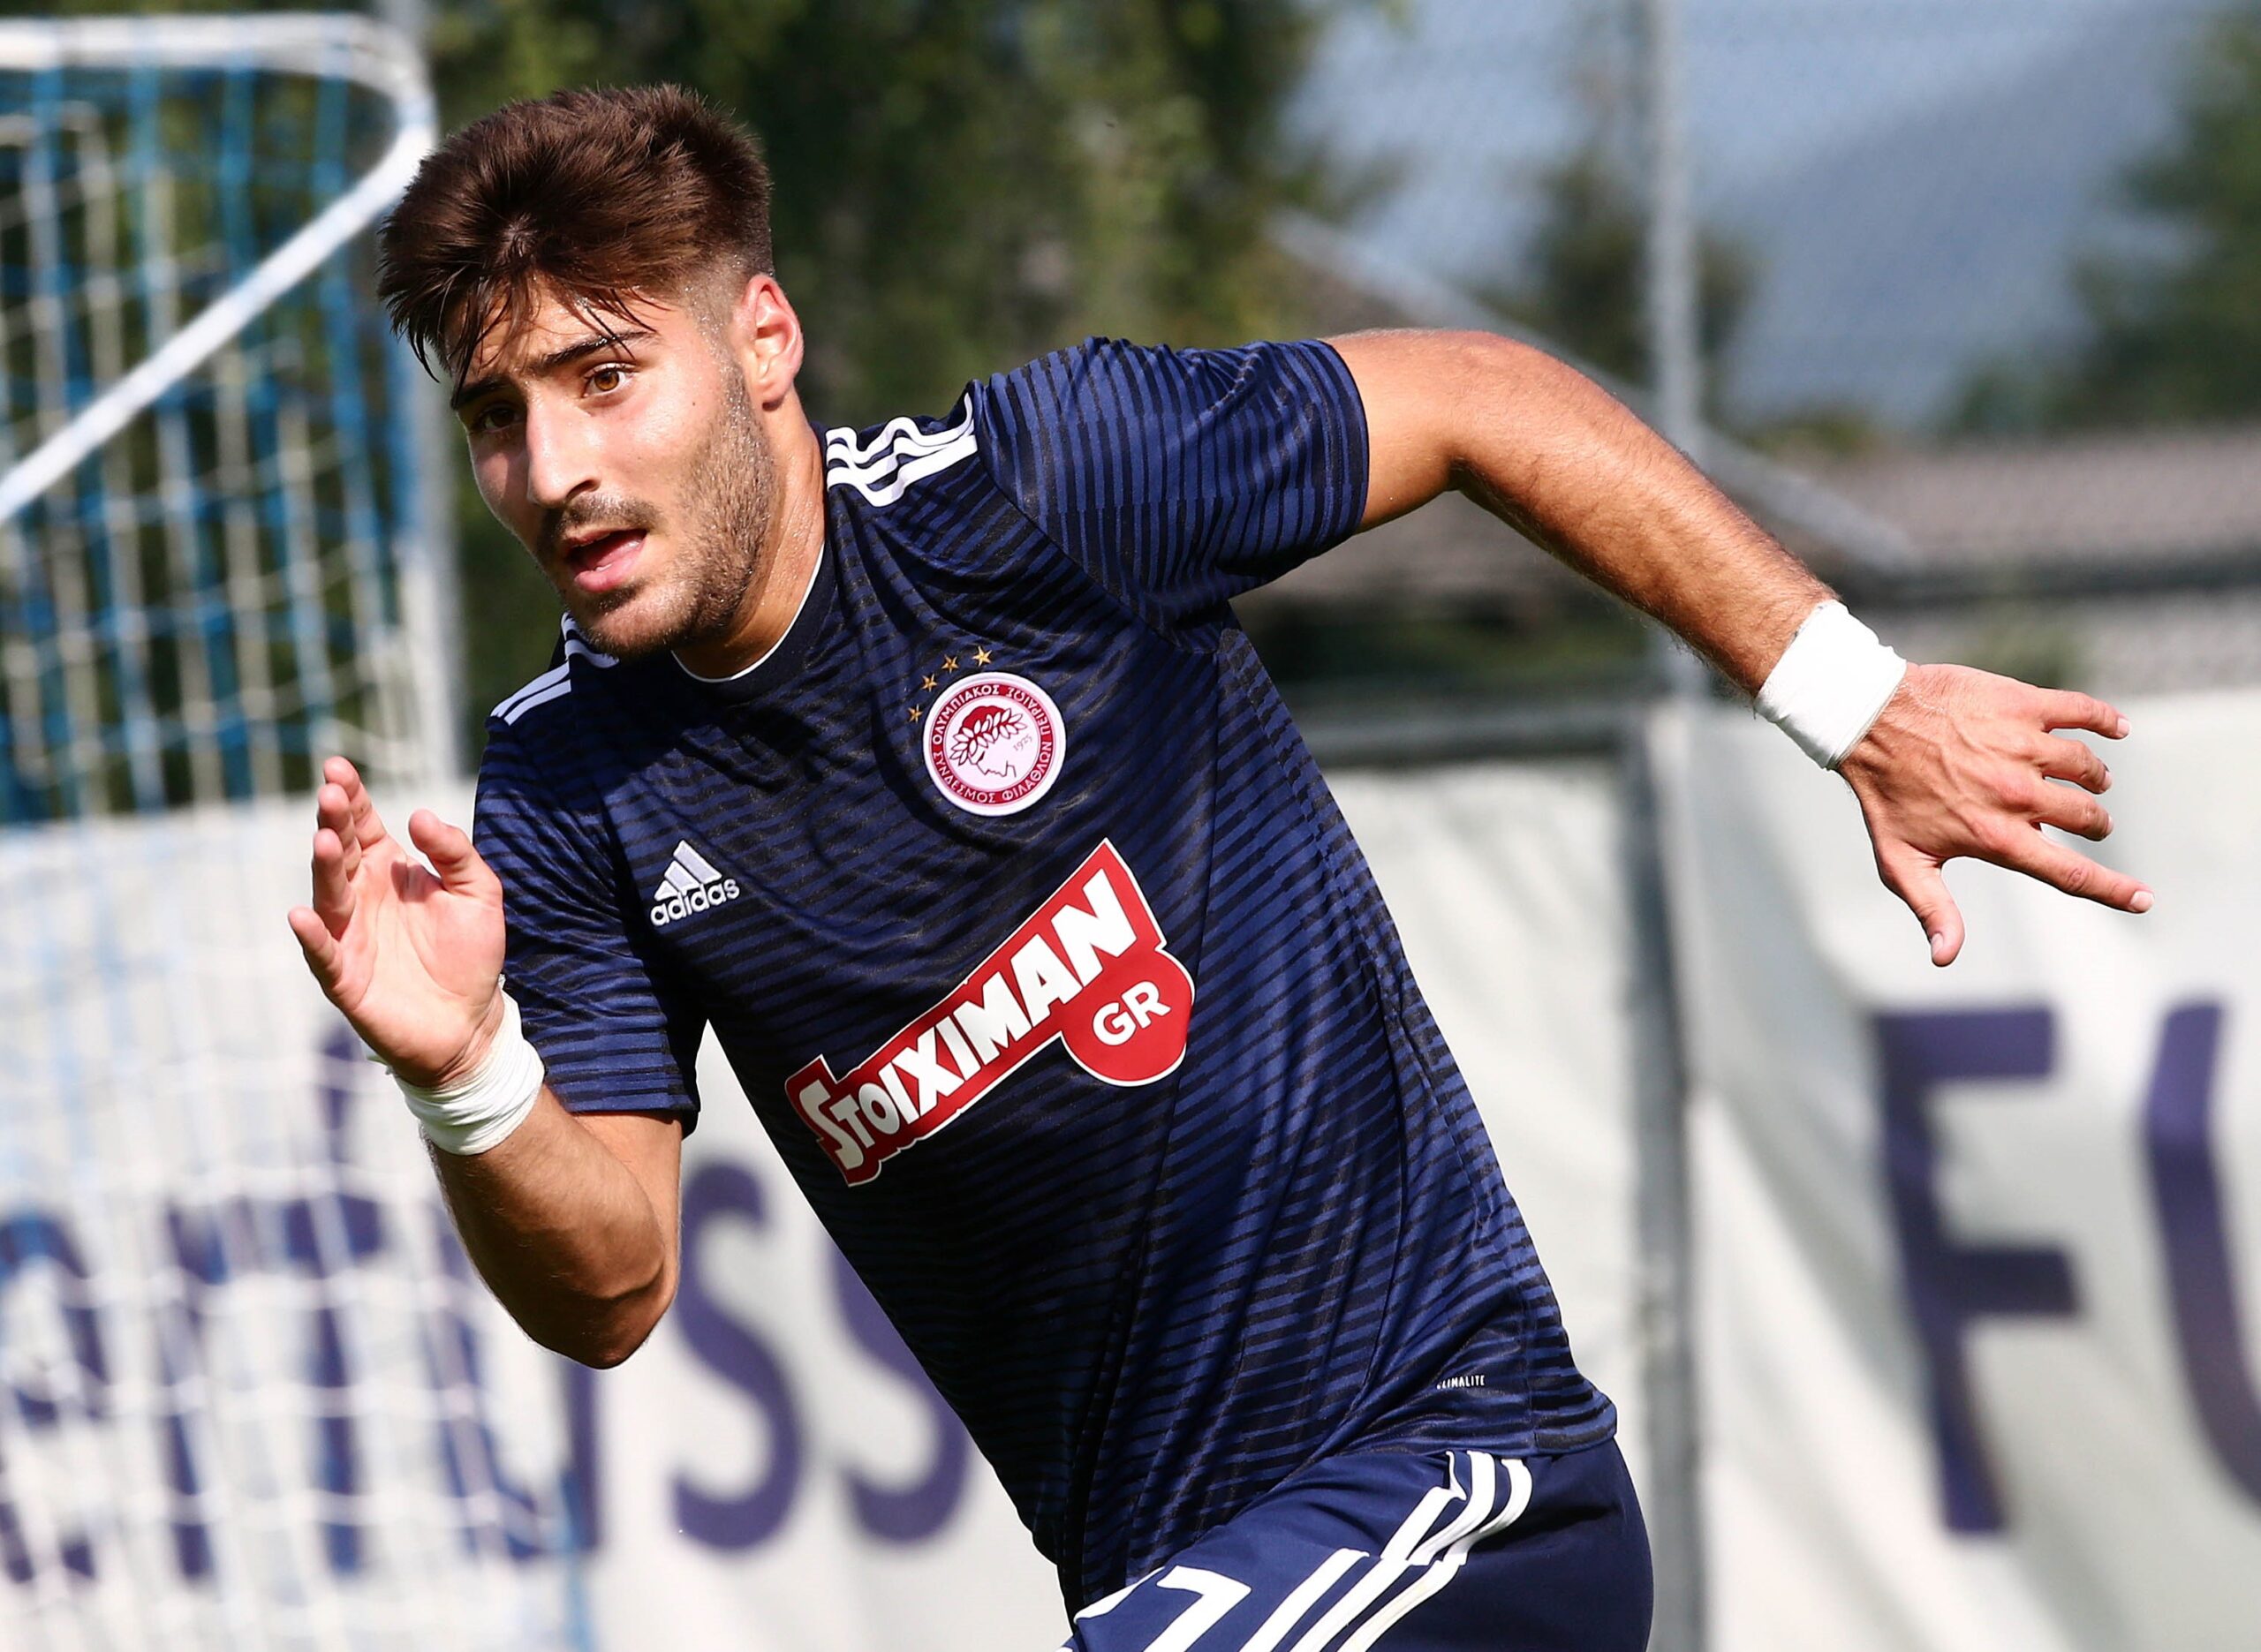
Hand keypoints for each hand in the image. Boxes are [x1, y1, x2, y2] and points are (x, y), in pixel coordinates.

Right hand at [286, 756, 505, 1086]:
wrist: (470, 1021)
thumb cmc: (471, 955)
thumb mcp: (479, 894)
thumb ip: (455, 853)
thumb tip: (420, 815)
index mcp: (390, 871)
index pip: (363, 825)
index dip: (349, 797)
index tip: (337, 768)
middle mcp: (362, 896)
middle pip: (341, 850)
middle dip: (334, 820)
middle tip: (330, 792)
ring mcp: (349, 934)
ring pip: (328, 892)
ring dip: (323, 865)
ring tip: (325, 839)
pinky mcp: (345, 975)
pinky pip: (322, 952)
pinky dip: (311, 935)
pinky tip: (301, 914)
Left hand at [1837, 664, 2152, 966]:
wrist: (1868, 719)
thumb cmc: (1885, 795)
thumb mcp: (1900, 860)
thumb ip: (1932, 908)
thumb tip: (1945, 958)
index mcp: (1994, 836)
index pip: (2068, 873)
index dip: (2113, 891)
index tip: (2146, 899)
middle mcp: (2015, 794)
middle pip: (2087, 817)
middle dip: (2094, 823)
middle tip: (2085, 819)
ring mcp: (2021, 746)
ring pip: (2088, 767)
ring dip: (2094, 778)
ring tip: (2086, 779)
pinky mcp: (2021, 705)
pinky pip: (2082, 712)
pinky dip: (2107, 721)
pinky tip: (2118, 730)